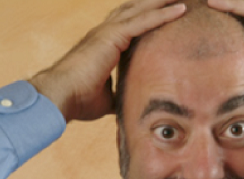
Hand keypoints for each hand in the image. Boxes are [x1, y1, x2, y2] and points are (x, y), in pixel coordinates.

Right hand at [29, 0, 185, 121]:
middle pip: (137, 10)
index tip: (166, 13)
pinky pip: (144, 21)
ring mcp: (109, 31)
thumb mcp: (108, 97)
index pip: (131, 25)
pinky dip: (163, 14)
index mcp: (105, 44)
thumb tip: (133, 103)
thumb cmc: (81, 99)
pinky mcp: (113, 36)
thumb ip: (122, 94)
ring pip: (142, 10)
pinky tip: (181, 9)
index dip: (148, 17)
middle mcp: (106, 32)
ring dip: (163, 2)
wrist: (62, 97)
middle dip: (157, 3)